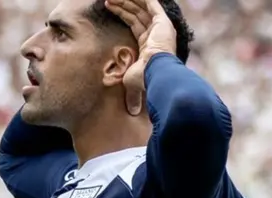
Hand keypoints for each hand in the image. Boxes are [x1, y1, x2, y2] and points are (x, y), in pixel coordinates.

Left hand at [105, 0, 176, 115]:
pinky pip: (151, 4)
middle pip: (137, 14)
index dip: (123, 15)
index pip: (135, 25)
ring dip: (127, 1)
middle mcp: (157, 34)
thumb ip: (132, 95)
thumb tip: (131, 113)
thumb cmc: (146, 81)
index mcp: (150, 45)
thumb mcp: (133, 84)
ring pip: (142, 8)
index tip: (109, 8)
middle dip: (123, 5)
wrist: (157, 74)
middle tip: (108, 0)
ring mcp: (161, 27)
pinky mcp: (162, 22)